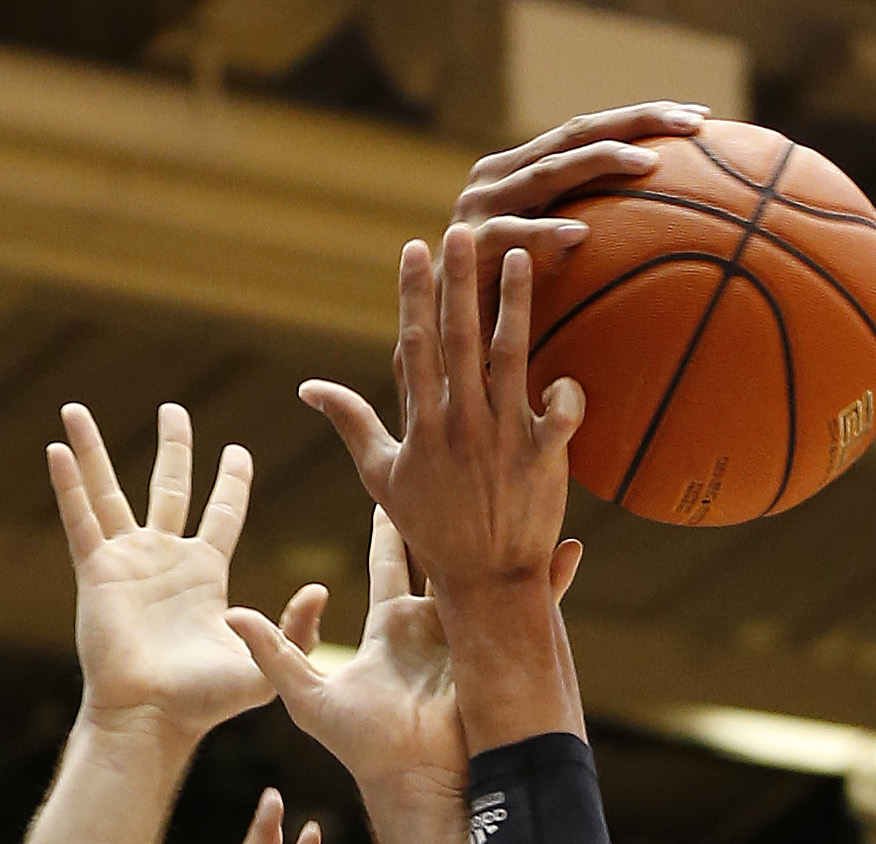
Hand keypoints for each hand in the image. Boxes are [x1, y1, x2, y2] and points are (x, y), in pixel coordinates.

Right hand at [49, 402, 268, 742]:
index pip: (223, 514)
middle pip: (169, 487)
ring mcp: (127, 563)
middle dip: (173, 448)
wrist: (152, 718)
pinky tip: (56, 448)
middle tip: (173, 411)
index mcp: (204, 575)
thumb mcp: (266, 666)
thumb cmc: (205, 703)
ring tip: (77, 411)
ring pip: (109, 492)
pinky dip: (67, 485)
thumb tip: (319, 589)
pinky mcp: (96, 574)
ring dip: (93, 450)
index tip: (237, 451)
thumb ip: (295, 629)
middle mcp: (165, 560)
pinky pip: (79, 520)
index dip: (232, 481)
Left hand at [230, 509, 583, 802]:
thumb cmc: (362, 748)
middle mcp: (432, 624)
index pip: (391, 559)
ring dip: (497, 531)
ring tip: (507, 482)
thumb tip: (232, 614)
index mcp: (390, 626)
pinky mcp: (498, 652)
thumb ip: (275, 651)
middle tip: (451, 457)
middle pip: (440, 552)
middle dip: (447, 509)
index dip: (391, 520)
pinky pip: (529, 609)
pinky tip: (569, 546)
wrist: (418, 783)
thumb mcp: (307, 696)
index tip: (390, 479)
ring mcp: (470, 635)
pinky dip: (550, 580)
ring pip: (485, 570)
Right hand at [300, 234, 580, 619]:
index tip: (415, 248)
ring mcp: (504, 440)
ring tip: (521, 254)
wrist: (486, 582)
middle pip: (459, 340)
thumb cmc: (434, 529)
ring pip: (510, 359)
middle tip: (462, 228)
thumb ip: (351, 423)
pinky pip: (562, 416)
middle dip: (460, 282)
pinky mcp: (544, 459)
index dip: (415, 295)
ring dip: (514, 305)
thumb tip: (309, 388)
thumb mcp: (382, 478)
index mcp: (423, 425)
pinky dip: (566, 394)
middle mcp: (462, 425)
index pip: (415, 346)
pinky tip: (565, 368)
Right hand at [447, 101, 708, 316]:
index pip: (592, 131)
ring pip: (549, 171)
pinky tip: (581, 234)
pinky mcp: (467, 246)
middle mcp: (500, 176)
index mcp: (523, 171)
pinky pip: (512, 236)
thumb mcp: (557, 266)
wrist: (441, 342)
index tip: (702, 119)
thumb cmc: (508, 310)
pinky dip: (545, 234)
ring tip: (647, 164)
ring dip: (600, 162)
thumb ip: (594, 240)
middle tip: (694, 121)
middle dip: (638, 122)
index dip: (644, 119)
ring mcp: (480, 207)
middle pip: (578, 133)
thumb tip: (673, 238)